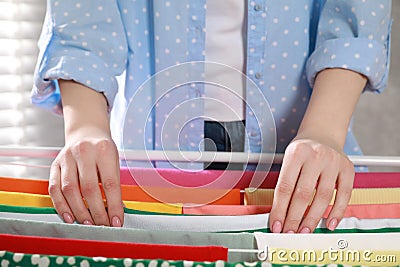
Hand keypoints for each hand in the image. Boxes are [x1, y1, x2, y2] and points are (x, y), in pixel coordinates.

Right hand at [50, 80, 123, 226]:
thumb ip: (113, 183)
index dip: (113, 205)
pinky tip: (70, 217)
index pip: (110, 183)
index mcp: (104, 150)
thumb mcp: (114, 160)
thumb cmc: (104, 151)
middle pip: (89, 188)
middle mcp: (84, 151)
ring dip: (79, 211)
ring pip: (70, 190)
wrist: (86, 132)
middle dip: (96, 212)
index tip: (117, 222)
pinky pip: (54, 188)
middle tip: (103, 227)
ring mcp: (67, 157)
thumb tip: (115, 212)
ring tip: (88, 225)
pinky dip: (61, 205)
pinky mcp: (54, 164)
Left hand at [269, 138, 353, 232]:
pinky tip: (329, 224)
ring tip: (304, 230)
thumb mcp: (288, 158)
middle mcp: (315, 156)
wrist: (322, 134)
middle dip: (294, 218)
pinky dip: (337, 212)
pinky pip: (344, 195)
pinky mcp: (348, 169)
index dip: (279, 209)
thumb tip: (280, 214)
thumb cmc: (302, 150)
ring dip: (313, 218)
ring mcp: (333, 162)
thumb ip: (285, 183)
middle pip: (303, 194)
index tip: (276, 224)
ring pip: (323, 197)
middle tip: (289, 232)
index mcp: (296, 153)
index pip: (285, 187)